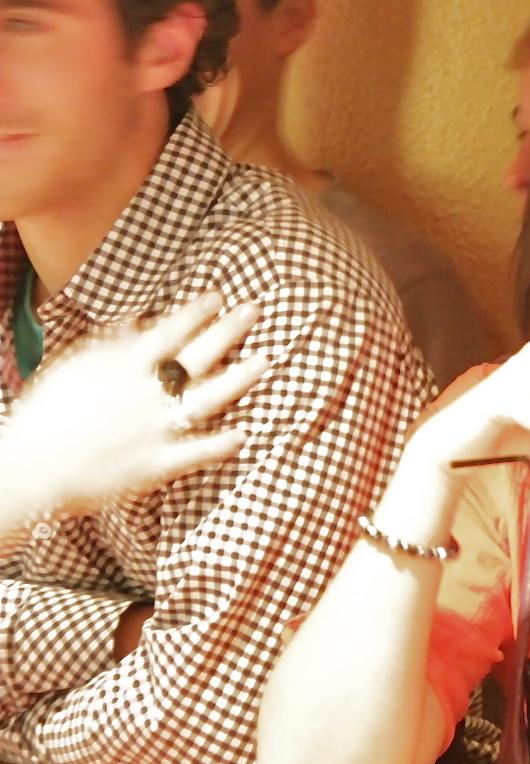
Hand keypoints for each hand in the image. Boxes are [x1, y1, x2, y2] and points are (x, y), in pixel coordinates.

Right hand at [1, 293, 264, 521]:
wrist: (27, 468)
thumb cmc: (47, 415)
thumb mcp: (72, 369)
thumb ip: (109, 344)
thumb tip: (141, 321)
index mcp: (118, 369)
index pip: (165, 334)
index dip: (194, 313)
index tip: (219, 295)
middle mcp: (140, 395)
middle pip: (193, 359)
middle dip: (227, 332)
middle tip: (255, 309)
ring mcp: (150, 431)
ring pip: (203, 400)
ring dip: (238, 380)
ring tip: (267, 360)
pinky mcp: (152, 466)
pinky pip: (192, 454)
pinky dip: (218, 445)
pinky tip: (245, 434)